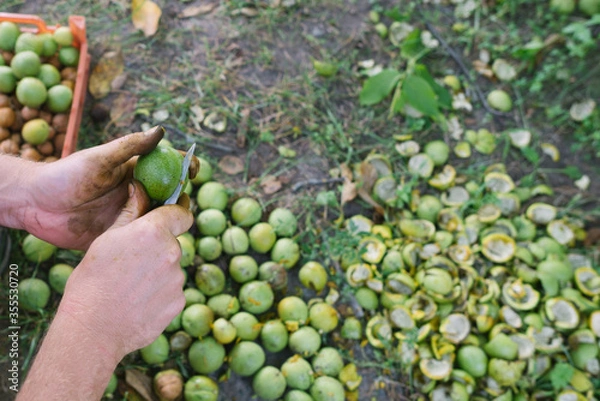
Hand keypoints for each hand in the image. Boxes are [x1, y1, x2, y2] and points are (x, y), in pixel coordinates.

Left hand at [22, 126, 197, 249]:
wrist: (34, 205)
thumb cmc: (63, 176)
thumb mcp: (98, 159)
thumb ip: (130, 146)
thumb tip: (162, 130)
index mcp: (135, 172)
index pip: (169, 168)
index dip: (186, 168)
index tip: (194, 172)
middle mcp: (137, 194)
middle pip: (171, 197)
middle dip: (180, 199)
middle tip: (176, 202)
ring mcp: (130, 217)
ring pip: (160, 220)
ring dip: (166, 221)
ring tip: (159, 221)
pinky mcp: (120, 238)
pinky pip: (141, 241)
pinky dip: (149, 241)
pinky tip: (149, 241)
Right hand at [57, 194, 192, 358]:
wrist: (93, 330)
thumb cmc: (92, 281)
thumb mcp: (106, 239)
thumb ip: (131, 212)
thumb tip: (140, 186)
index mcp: (154, 231)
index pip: (181, 213)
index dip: (177, 211)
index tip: (173, 212)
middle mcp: (172, 252)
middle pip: (172, 243)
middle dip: (157, 248)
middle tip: (131, 263)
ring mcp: (178, 280)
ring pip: (171, 269)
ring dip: (157, 273)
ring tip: (129, 287)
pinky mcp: (179, 302)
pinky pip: (172, 292)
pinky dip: (159, 295)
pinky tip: (137, 302)